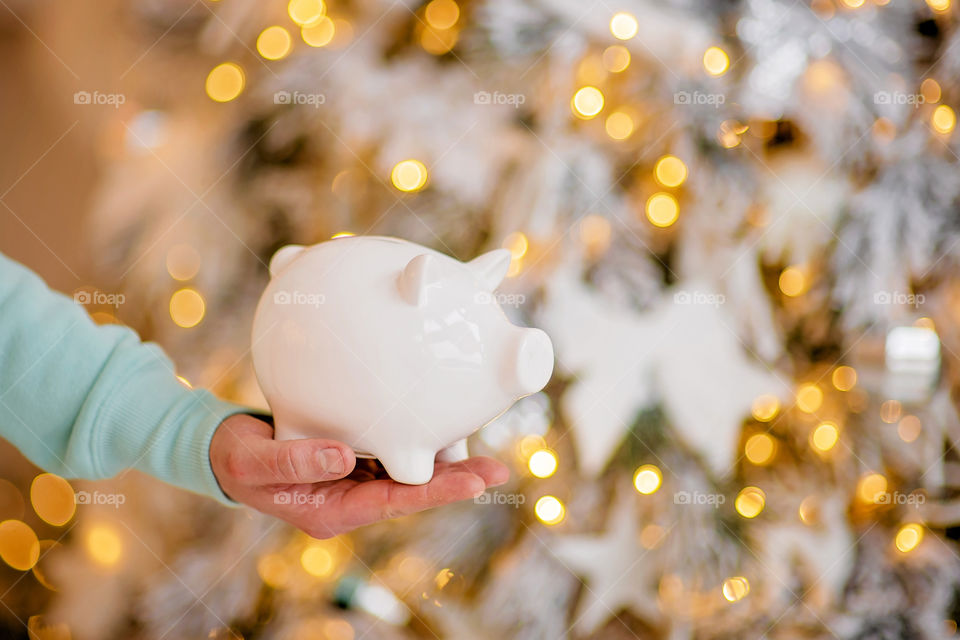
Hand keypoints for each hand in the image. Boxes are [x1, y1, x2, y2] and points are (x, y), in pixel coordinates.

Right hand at [210, 414, 509, 537]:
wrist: (223, 449)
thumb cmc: (238, 460)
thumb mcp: (257, 462)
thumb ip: (296, 460)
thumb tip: (344, 456)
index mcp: (333, 511)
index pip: (394, 503)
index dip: (436, 493)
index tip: (475, 483)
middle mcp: (351, 498)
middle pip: (412, 490)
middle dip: (454, 480)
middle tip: (497, 468)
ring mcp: (354, 478)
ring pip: (407, 471)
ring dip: (441, 461)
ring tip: (483, 448)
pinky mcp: (353, 456)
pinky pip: (392, 449)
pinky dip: (417, 438)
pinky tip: (441, 423)